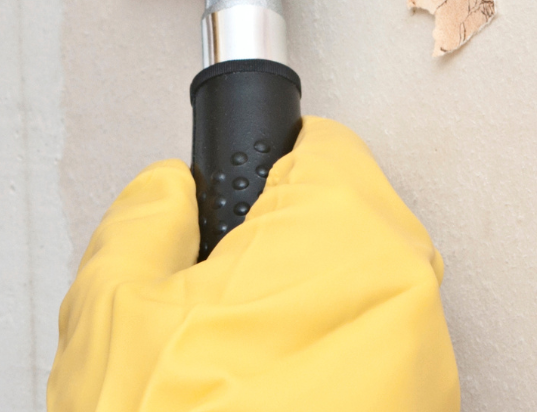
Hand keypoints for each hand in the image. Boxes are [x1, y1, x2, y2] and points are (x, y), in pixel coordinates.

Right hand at [48, 117, 458, 411]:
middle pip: (347, 230)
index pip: (322, 151)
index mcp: (344, 242)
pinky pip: (371, 374)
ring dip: (303, 322)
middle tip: (211, 302)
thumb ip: (149, 215)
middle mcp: (407, 305)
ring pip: (360, 308)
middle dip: (281, 252)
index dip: (263, 168)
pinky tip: (261, 409)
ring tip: (229, 376)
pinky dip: (323, 381)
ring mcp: (424, 381)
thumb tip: (171, 198)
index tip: (233, 197)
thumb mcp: (112, 303)